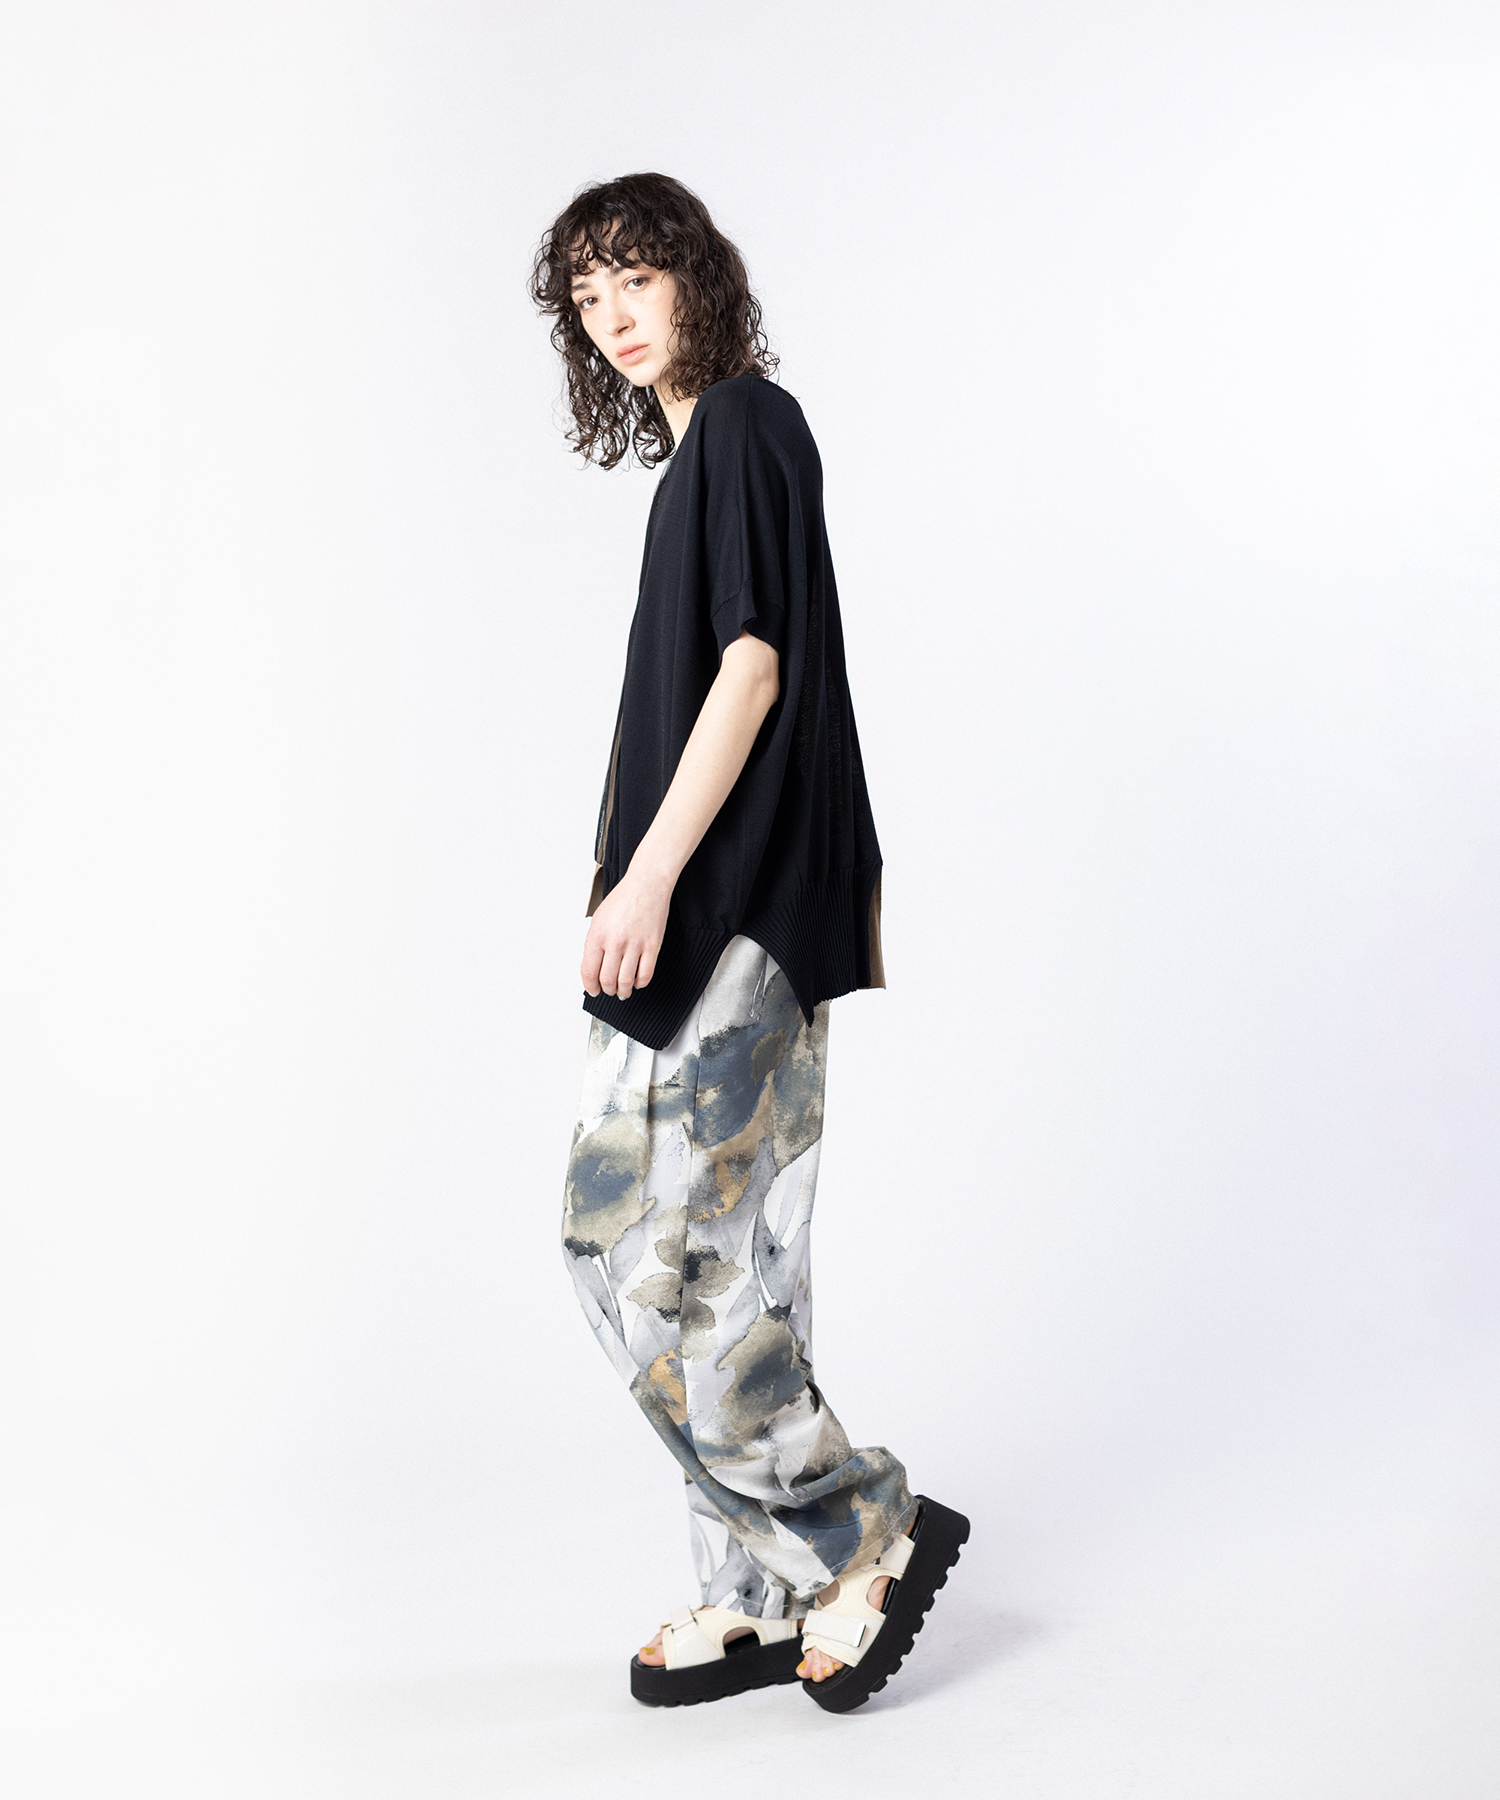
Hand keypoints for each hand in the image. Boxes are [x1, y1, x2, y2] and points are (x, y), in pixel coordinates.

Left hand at [581, 868, 671, 999]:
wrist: (647, 885)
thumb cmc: (624, 898)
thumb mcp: (598, 919)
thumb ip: (595, 943)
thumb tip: (594, 966)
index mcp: (598, 935)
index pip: (589, 971)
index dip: (590, 986)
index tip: (593, 990)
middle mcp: (615, 942)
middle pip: (607, 980)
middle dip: (607, 990)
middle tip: (608, 991)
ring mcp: (635, 945)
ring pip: (626, 981)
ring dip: (623, 991)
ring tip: (623, 991)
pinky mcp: (652, 946)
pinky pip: (645, 974)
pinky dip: (640, 983)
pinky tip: (637, 982)